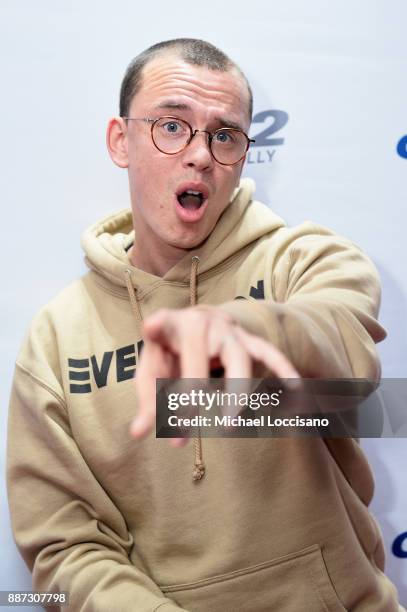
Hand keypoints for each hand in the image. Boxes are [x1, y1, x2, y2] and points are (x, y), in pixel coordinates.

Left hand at [130, 306, 299, 445]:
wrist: (197, 324)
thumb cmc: (170, 353)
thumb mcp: (152, 372)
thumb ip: (147, 402)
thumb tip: (137, 434)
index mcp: (169, 325)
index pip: (160, 324)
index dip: (156, 326)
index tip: (151, 326)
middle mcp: (199, 322)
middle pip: (199, 351)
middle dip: (191, 390)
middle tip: (181, 428)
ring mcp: (227, 330)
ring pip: (238, 355)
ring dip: (235, 389)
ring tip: (228, 424)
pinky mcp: (247, 340)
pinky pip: (268, 353)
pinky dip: (283, 367)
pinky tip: (297, 388)